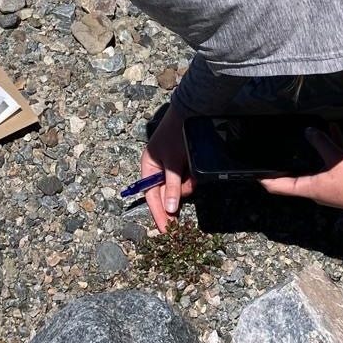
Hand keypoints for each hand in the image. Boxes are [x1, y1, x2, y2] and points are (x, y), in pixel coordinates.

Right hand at [141, 105, 193, 232]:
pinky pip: (187, 179)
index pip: (151, 197)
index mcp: (148, 167)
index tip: (166, 230)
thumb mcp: (173, 162)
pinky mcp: (183, 165)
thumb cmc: (175, 135)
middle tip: (188, 185)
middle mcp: (158, 169)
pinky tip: (194, 169)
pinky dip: (191, 177)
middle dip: (178, 192)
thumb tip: (170, 208)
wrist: (191, 112)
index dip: (158, 214)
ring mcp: (171, 168)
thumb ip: (172, 185)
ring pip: (180, 188)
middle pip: (166, 194)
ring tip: (192, 171)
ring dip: (187, 184)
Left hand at [259, 124, 342, 215]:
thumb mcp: (336, 158)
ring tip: (307, 131)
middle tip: (276, 147)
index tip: (253, 171)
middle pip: (294, 176)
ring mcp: (328, 185)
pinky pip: (331, 162)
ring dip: (312, 150)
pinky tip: (333, 129)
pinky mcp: (341, 179)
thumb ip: (321, 143)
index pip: (278, 187)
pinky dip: (330, 147)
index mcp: (308, 188)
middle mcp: (315, 189)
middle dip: (287, 162)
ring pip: (315, 165)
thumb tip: (309, 131)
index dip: (264, 179)